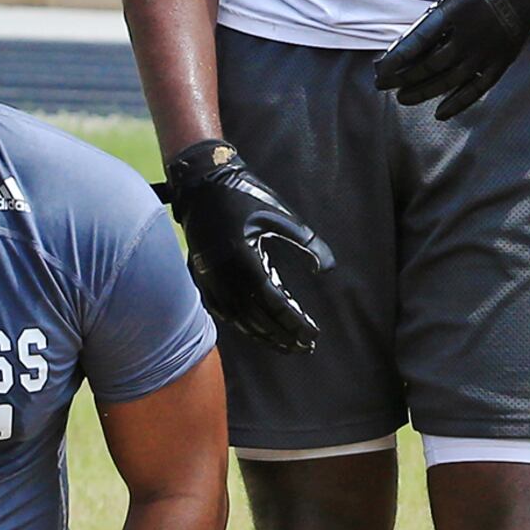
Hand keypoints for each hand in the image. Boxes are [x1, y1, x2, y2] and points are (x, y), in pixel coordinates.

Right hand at [159, 139, 337, 352]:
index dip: (294, 323)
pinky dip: (241, 324)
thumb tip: (328, 269)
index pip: (275, 304)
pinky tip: (256, 330)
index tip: (313, 335)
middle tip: (305, 347)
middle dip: (283, 335)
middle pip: (258, 319)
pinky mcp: (204, 277)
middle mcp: (226, 275)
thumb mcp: (281, 215)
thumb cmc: (244, 194)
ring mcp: (211, 278)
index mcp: (245, 260)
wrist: (201, 182)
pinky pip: (222, 311)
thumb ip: (307, 243)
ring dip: (263, 335)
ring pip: (239, 320)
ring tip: (285, 345)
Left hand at [371, 0, 529, 119]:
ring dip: (425, 92)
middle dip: (404, 77)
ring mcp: (491, 48)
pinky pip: (480, 87)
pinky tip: (441, 112)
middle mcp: (474, 32)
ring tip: (403, 98)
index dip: (397, 58)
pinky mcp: (505, 57)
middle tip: (382, 84)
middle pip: (431, 65)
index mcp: (459, 5)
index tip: (379, 69)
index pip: (419, 40)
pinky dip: (460, 102)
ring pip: (452, 80)